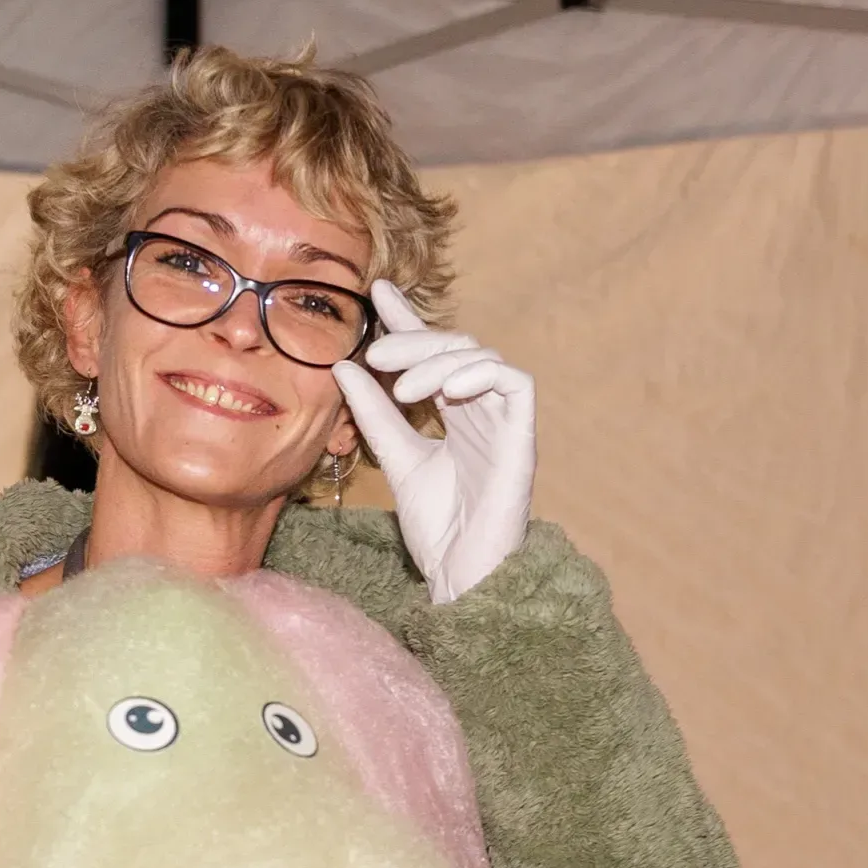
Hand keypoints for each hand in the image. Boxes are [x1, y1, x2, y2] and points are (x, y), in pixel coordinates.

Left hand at [333, 279, 535, 604]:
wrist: (460, 573)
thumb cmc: (437, 527)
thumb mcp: (394, 458)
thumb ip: (374, 414)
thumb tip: (344, 366)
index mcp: (457, 414)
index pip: (433, 354)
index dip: (410, 321)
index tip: (377, 294)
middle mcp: (483, 412)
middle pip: (457, 347)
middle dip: (417, 340)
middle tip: (380, 351)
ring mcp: (505, 422)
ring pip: (482, 357)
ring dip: (439, 361)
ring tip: (404, 388)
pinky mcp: (523, 436)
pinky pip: (514, 382)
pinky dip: (479, 375)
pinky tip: (445, 390)